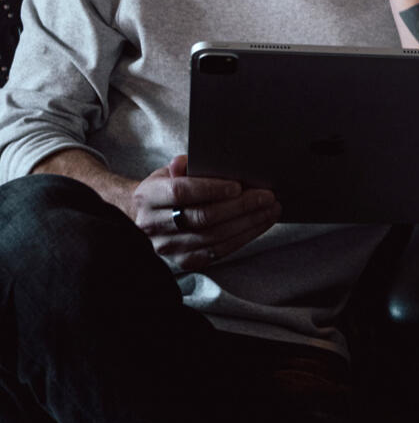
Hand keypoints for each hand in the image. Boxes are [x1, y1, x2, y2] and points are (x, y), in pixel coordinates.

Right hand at [132, 154, 279, 271]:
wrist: (143, 219)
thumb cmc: (163, 190)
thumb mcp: (166, 172)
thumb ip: (182, 165)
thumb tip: (191, 161)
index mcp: (148, 196)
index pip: (181, 192)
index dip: (211, 189)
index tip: (238, 185)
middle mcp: (154, 225)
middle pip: (203, 217)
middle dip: (240, 206)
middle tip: (266, 196)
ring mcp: (169, 247)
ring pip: (214, 237)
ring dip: (248, 223)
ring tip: (270, 210)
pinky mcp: (185, 261)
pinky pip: (218, 252)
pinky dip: (243, 238)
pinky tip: (259, 225)